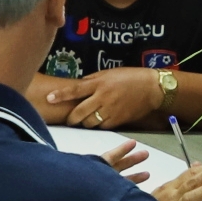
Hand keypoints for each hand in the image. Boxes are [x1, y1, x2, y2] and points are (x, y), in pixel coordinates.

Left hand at [35, 65, 166, 132]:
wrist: (152, 88)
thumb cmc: (130, 77)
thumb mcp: (109, 73)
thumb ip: (93, 80)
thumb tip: (79, 85)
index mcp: (99, 84)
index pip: (75, 90)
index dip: (61, 95)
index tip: (49, 98)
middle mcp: (103, 97)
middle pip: (79, 112)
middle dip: (71, 118)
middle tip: (69, 119)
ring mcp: (111, 110)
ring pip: (89, 122)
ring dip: (84, 122)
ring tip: (85, 119)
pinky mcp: (118, 120)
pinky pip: (102, 127)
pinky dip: (98, 125)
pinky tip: (100, 120)